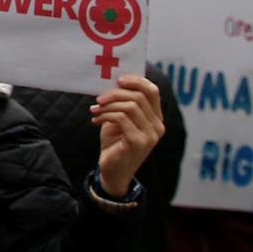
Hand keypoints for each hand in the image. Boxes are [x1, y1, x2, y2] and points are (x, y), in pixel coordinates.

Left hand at [93, 74, 164, 196]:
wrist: (112, 171)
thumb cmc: (115, 143)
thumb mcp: (119, 120)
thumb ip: (122, 104)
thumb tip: (113, 82)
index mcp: (156, 119)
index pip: (153, 91)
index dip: (137, 81)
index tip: (119, 79)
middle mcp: (157, 127)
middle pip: (138, 96)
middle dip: (114, 94)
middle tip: (98, 100)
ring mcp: (149, 135)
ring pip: (129, 106)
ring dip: (107, 105)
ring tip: (95, 111)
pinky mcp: (137, 142)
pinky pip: (121, 118)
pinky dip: (105, 115)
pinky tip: (96, 120)